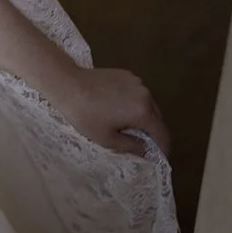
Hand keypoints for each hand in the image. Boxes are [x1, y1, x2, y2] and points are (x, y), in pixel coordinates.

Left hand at [55, 66, 169, 159]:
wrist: (68, 85)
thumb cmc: (85, 115)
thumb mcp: (107, 139)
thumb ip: (131, 146)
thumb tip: (146, 151)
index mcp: (143, 112)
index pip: (162, 133)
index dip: (163, 148)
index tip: (159, 157)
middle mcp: (145, 94)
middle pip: (158, 118)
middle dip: (154, 133)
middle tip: (144, 145)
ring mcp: (137, 82)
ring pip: (149, 105)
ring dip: (145, 117)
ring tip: (131, 128)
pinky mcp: (128, 75)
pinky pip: (138, 94)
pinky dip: (136, 104)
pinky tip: (120, 109)